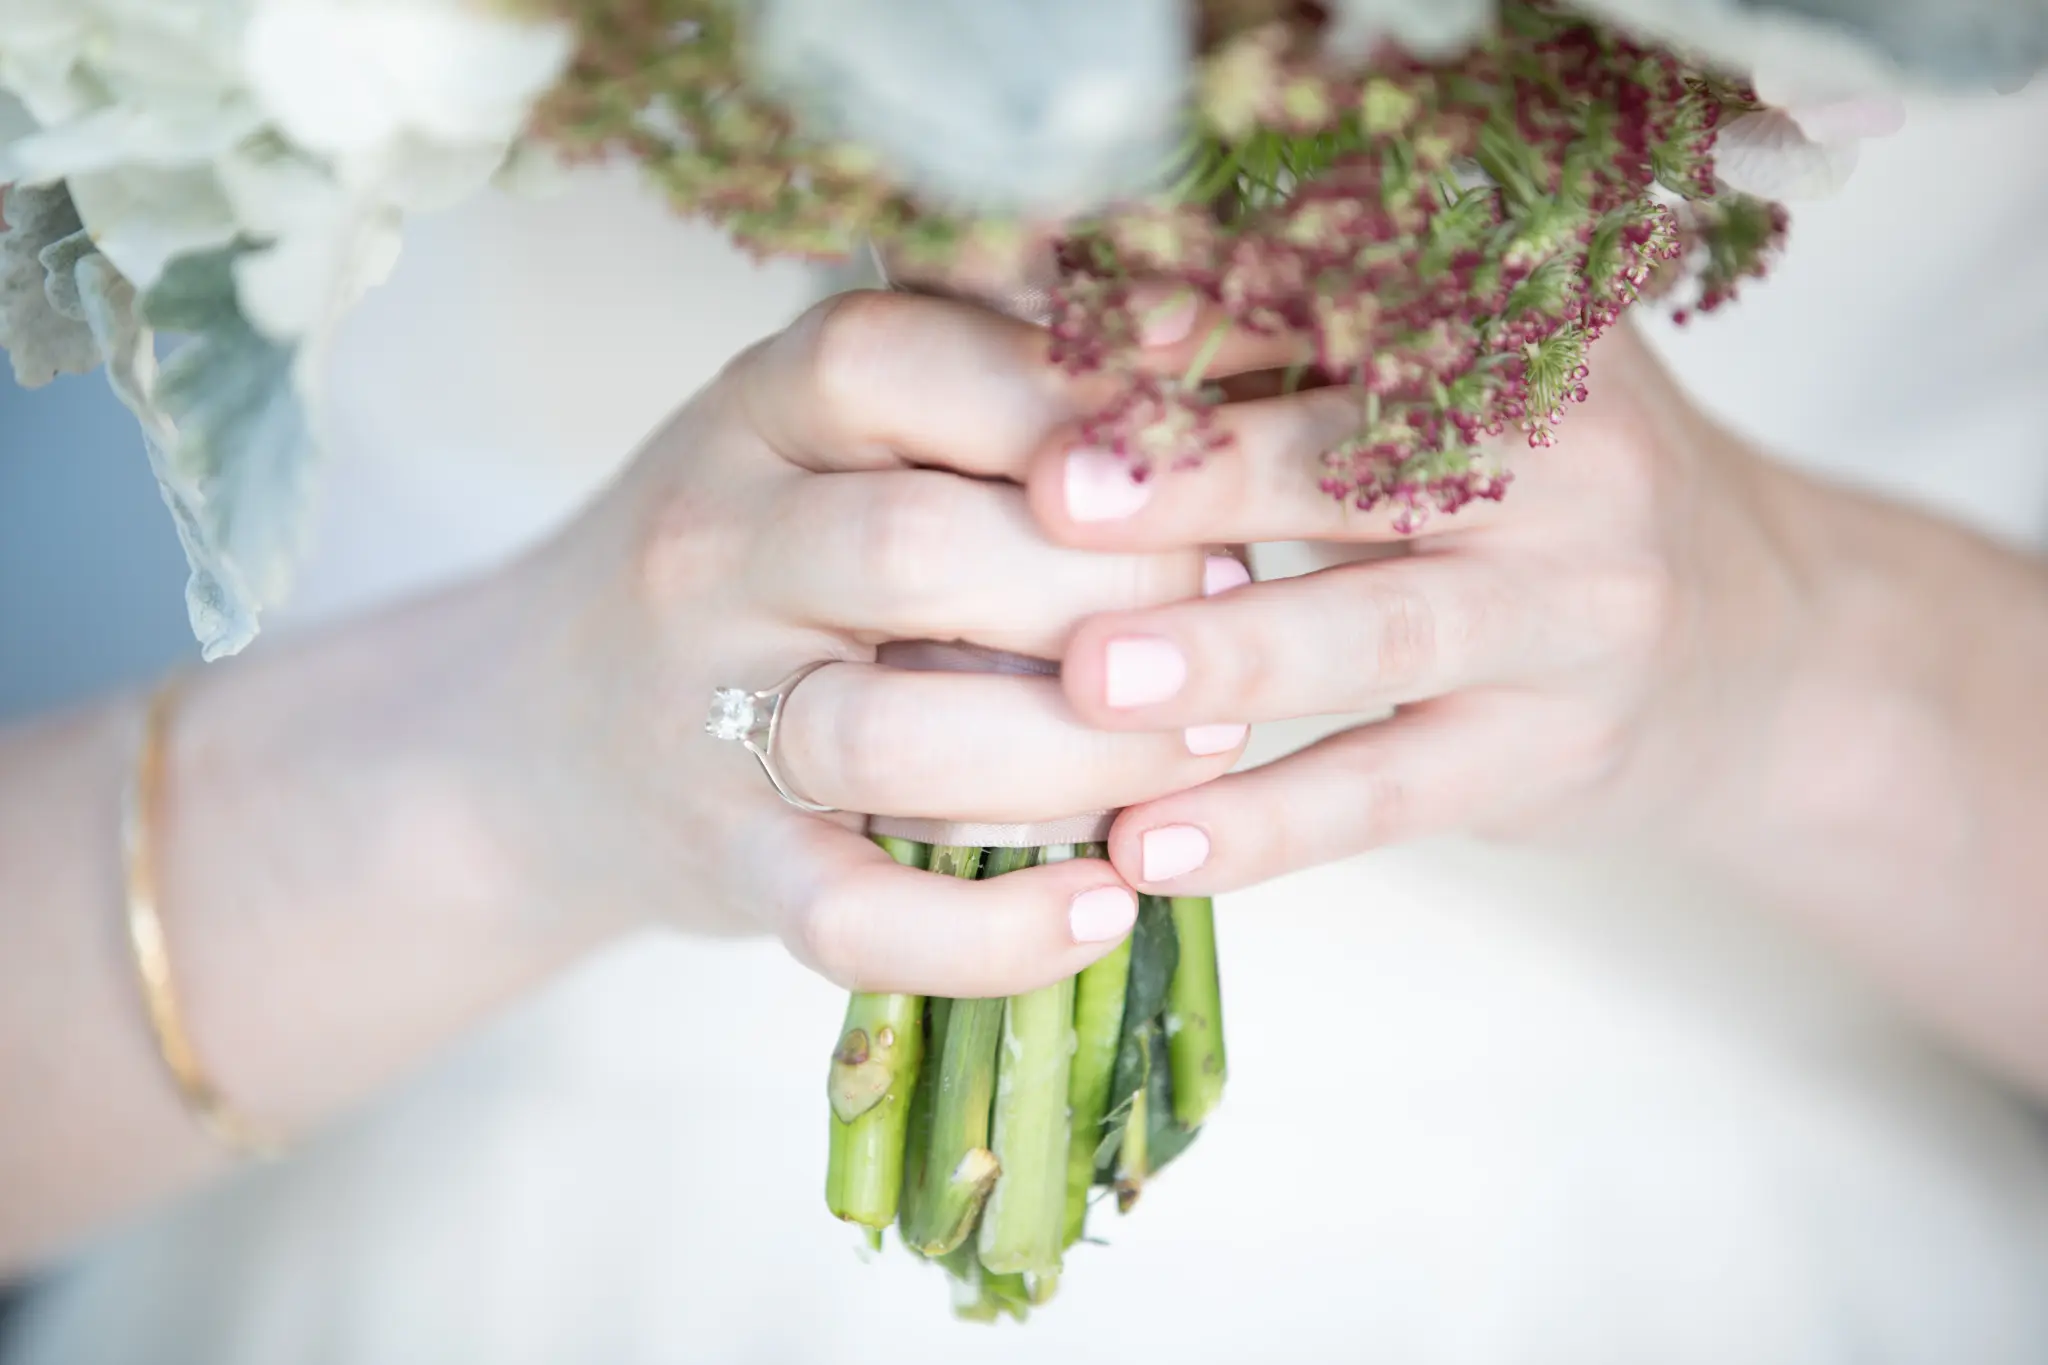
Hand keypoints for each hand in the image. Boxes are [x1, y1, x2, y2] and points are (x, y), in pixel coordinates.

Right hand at [486, 289, 1278, 993]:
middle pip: (908, 549)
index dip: (1060, 404)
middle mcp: (709, 549)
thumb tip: (1211, 359)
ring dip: (1080, 755)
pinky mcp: (723, 866)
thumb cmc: (759, 562)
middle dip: (1108, 589)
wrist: (544, 733)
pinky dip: (992, 933)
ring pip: (886, 735)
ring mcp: (701, 718)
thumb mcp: (833, 435)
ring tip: (1198, 751)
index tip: (1192, 461)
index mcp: (756, 411)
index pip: (889, 360)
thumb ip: (982, 393)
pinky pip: (847, 916)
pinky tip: (1102, 907)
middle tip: (1232, 617)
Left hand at [1017, 320, 1804, 892]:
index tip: (1086, 353)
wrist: (1764, 649)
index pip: (1360, 316)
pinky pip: (1390, 792)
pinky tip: (1153, 845)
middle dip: (1208, 477)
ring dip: (1230, 655)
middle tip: (1056, 494)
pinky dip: (1267, 824)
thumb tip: (1095, 353)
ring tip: (1090, 682)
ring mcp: (1573, 617)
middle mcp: (1571, 463)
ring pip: (1383, 632)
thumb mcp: (1477, 398)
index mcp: (1526, 338)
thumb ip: (1324, 368)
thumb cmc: (1546, 500)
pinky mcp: (1550, 756)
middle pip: (1372, 462)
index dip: (1217, 331)